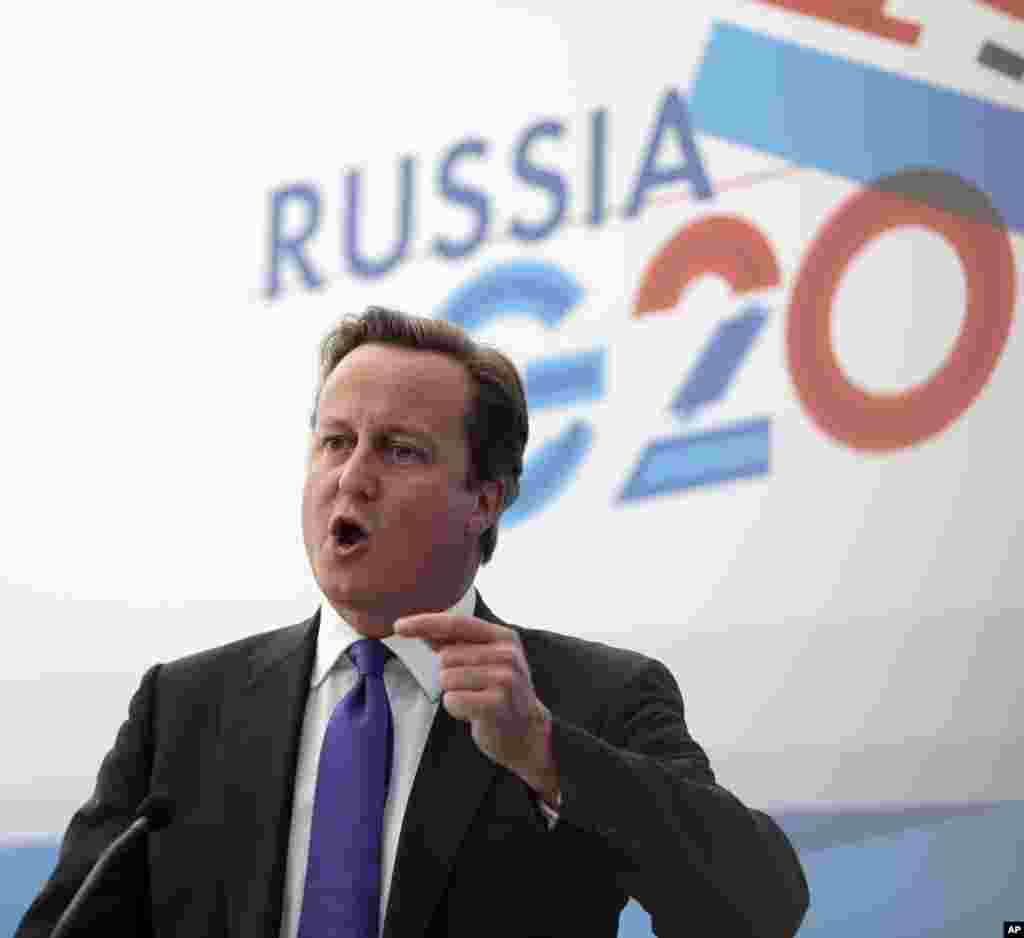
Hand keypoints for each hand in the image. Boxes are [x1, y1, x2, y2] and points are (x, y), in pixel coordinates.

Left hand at [394, 613, 559, 805]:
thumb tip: (421, 629)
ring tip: (475, 699)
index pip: (456, 623)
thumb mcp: (482, 660)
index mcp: (502, 636)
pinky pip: (452, 700)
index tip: (398, 626)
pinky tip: (475, 713)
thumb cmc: (498, 692)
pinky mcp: (498, 703)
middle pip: (446, 657)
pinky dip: (456, 708)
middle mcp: (507, 653)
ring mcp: (505, 678)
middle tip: (472, 688)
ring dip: (453, 692)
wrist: (525, 732)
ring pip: (447, 678)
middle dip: (449, 674)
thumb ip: (454, 643)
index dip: (425, 622)